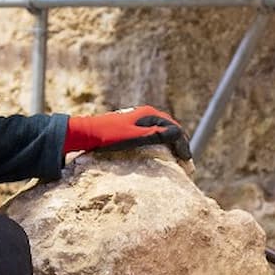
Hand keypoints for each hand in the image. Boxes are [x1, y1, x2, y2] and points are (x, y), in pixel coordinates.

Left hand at [64, 106, 190, 160]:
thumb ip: (156, 135)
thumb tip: (178, 135)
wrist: (87, 133)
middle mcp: (147, 115)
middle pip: (171, 129)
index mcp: (150, 115)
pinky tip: (162, 152)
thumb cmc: (110, 136)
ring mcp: (140, 120)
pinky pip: (154, 134)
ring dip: (172, 143)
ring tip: (177, 157)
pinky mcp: (133, 127)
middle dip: (180, 143)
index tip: (187, 159)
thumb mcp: (135, 137)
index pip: (175, 129)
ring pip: (163, 131)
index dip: (183, 144)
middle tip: (186, 160)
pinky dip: (162, 143)